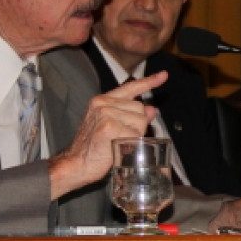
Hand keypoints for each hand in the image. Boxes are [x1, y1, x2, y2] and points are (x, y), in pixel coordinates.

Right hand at [47, 71, 166, 198]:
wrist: (76, 164)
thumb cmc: (93, 149)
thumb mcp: (113, 128)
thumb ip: (132, 116)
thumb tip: (151, 109)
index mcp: (102, 100)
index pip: (130, 87)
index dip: (149, 82)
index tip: (163, 76)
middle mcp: (103, 103)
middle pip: (140, 109)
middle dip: (138, 126)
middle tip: (121, 138)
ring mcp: (105, 113)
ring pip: (140, 122)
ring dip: (134, 137)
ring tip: (117, 144)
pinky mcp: (108, 126)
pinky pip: (134, 135)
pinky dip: (130, 146)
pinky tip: (116, 149)